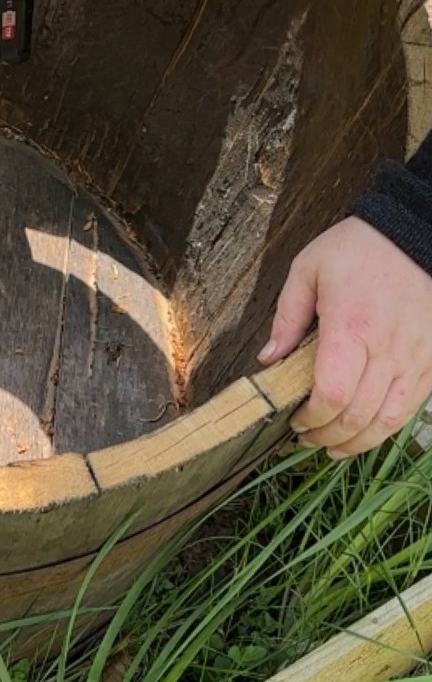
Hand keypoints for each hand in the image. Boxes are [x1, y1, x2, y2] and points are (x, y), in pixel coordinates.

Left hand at [258, 216, 431, 457]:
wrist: (412, 234)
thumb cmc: (355, 249)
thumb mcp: (306, 271)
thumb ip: (285, 319)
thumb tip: (267, 360)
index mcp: (351, 327)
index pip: (333, 393)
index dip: (313, 418)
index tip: (294, 420)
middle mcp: (388, 348)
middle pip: (359, 415)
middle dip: (328, 436)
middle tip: (305, 438)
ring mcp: (415, 357)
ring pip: (389, 419)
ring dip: (359, 442)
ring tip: (333, 447)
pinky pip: (412, 406)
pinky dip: (388, 426)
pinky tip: (367, 431)